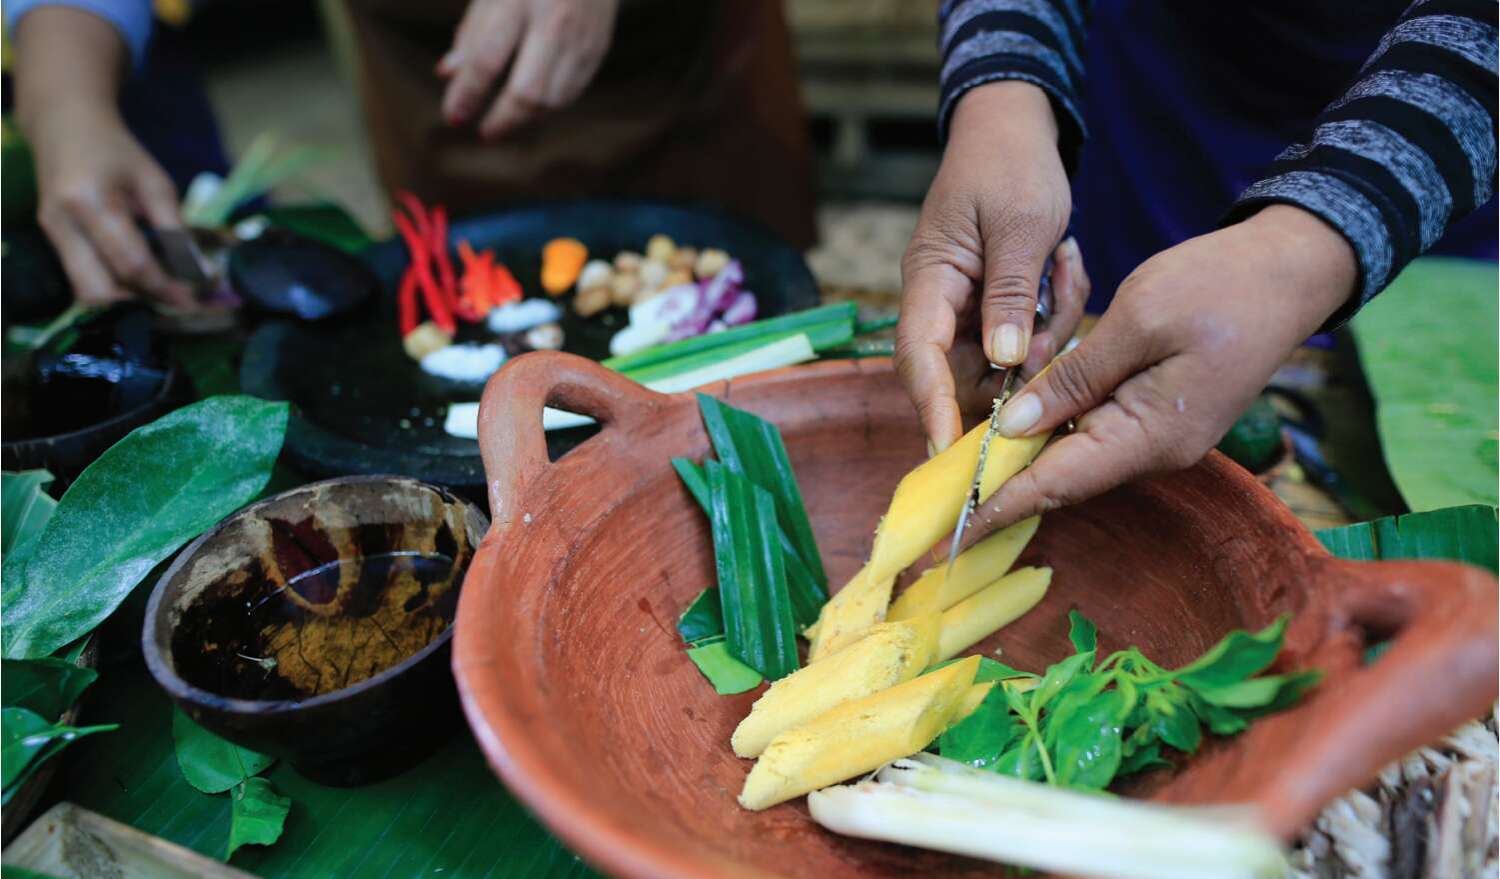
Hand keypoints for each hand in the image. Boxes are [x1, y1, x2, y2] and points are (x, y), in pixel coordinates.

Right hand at [14, 7, 193, 308]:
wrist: (65, 126)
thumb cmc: (116, 152)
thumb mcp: (155, 182)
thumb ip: (175, 229)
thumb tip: (202, 273)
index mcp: (89, 201)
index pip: (131, 262)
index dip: (166, 287)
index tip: (198, 299)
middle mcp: (62, 223)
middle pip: (100, 290)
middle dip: (144, 303)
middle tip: (181, 302)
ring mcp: (52, 235)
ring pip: (88, 293)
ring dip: (129, 302)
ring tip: (165, 293)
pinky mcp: (52, 243)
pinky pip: (84, 281)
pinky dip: (116, 290)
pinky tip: (144, 284)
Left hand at [438, 0, 618, 140]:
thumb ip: (472, 31)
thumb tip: (447, 74)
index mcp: (519, 0)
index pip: (487, 60)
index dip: (467, 94)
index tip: (453, 117)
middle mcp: (554, 22)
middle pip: (527, 92)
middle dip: (502, 120)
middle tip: (484, 133)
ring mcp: (581, 39)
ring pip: (552, 101)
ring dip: (525, 118)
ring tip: (504, 120)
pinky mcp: (597, 49)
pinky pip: (571, 92)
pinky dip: (547, 106)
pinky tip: (531, 106)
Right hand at [895, 82, 1086, 453]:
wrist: (1013, 127)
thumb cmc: (1009, 165)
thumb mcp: (1019, 225)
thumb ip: (1009, 294)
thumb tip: (1007, 362)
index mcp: (931, 279)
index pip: (918, 358)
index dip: (931, 407)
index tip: (950, 450)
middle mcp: (941, 302)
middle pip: (966, 373)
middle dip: (1019, 365)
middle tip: (1059, 327)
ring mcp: (968, 307)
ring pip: (1005, 359)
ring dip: (1047, 330)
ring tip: (1066, 268)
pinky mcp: (996, 306)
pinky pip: (1026, 336)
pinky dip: (1055, 312)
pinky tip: (1066, 263)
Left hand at [970, 204, 1358, 533]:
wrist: (1291, 270)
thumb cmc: (1219, 285)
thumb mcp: (1138, 319)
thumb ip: (1075, 377)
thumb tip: (1014, 427)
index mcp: (1152, 436)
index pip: (1059, 484)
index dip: (1001, 506)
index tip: (951, 532)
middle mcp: (1155, 450)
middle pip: (1062, 479)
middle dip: (1002, 489)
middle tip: (940, 502)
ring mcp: (1160, 436)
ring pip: (1075, 455)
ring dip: (1024, 459)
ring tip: (961, 468)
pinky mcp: (1159, 414)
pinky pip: (1094, 432)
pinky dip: (1053, 431)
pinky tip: (1012, 426)